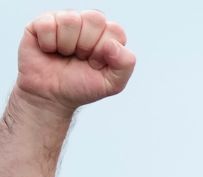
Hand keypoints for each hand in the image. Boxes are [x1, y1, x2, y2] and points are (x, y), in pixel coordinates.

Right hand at [15, 10, 135, 116]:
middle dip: (87, 45)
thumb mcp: (112, 83)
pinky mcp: (41, 23)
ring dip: (67, 44)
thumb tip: (113, 44)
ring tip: (64, 54)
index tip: (95, 63)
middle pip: (94, 18)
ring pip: (70, 19)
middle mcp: (87, 24)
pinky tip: (49, 50)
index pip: (115, 29)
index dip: (105, 49)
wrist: (50, 96)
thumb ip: (125, 64)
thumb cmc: (80, 86)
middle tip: (80, 58)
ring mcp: (64, 21)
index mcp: (107, 35)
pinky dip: (48, 43)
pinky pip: (47, 24)